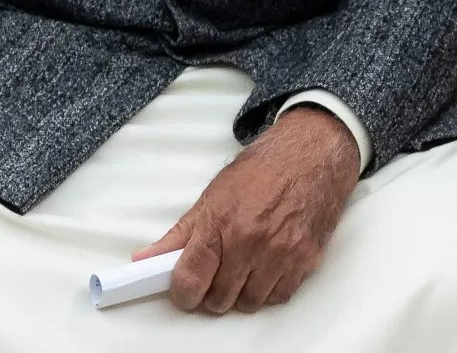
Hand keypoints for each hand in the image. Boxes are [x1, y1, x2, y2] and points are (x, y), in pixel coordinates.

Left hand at [133, 105, 360, 314]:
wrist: (313, 153)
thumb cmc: (263, 169)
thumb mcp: (213, 195)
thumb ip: (179, 234)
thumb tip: (143, 260)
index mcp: (220, 223)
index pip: (189, 281)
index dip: (182, 293)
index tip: (185, 288)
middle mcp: (249, 242)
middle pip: (219, 299)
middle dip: (213, 292)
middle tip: (218, 274)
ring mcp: (280, 252)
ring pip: (250, 302)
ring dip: (243, 292)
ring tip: (245, 268)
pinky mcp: (306, 258)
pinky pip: (280, 296)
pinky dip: (271, 288)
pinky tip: (269, 267)